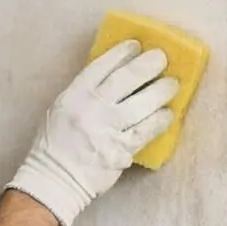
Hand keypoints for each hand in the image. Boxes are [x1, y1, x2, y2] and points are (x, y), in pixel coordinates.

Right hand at [6, 40, 178, 225]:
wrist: (54, 179)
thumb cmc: (54, 144)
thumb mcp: (61, 109)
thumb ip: (84, 93)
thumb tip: (114, 77)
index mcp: (74, 96)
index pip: (101, 67)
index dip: (121, 53)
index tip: (136, 45)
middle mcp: (92, 109)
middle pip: (126, 80)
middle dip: (147, 66)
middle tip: (162, 58)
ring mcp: (108, 130)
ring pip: (142, 104)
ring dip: (161, 91)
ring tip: (172, 84)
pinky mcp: (121, 151)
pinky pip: (146, 131)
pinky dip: (159, 121)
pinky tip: (168, 114)